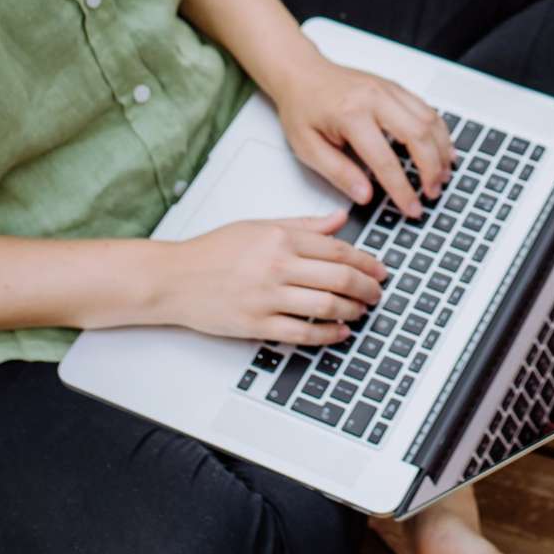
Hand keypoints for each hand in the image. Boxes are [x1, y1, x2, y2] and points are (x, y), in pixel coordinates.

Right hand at [149, 208, 386, 345]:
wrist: (173, 278)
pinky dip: (327, 334)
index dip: (366, 261)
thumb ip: (303, 224)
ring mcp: (267, 297)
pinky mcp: (256, 324)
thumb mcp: (259, 225)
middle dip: (367, 287)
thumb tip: (339, 219)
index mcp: (280, 237)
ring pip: (326, 305)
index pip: (338, 249)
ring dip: (352, 310)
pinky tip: (339, 332)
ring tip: (362, 311)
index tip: (379, 269)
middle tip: (377, 293)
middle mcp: (276, 265)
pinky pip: (302, 332)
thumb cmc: (213, 251)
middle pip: (339, 277)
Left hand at [273, 57, 456, 217]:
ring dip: (441, 150)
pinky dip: (439, 131)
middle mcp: (375, 98)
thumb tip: (365, 196)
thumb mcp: (307, 147)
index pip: (385, 160)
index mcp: (351, 115)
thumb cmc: (302, 108)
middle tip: (432, 193)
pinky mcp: (396, 88)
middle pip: (418, 135)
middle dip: (431, 169)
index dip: (402, 189)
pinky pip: (427, 109)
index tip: (411, 208)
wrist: (302, 73)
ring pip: (429, 120)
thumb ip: (338, 173)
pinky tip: (441, 149)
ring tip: (442, 175)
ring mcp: (389, 90)